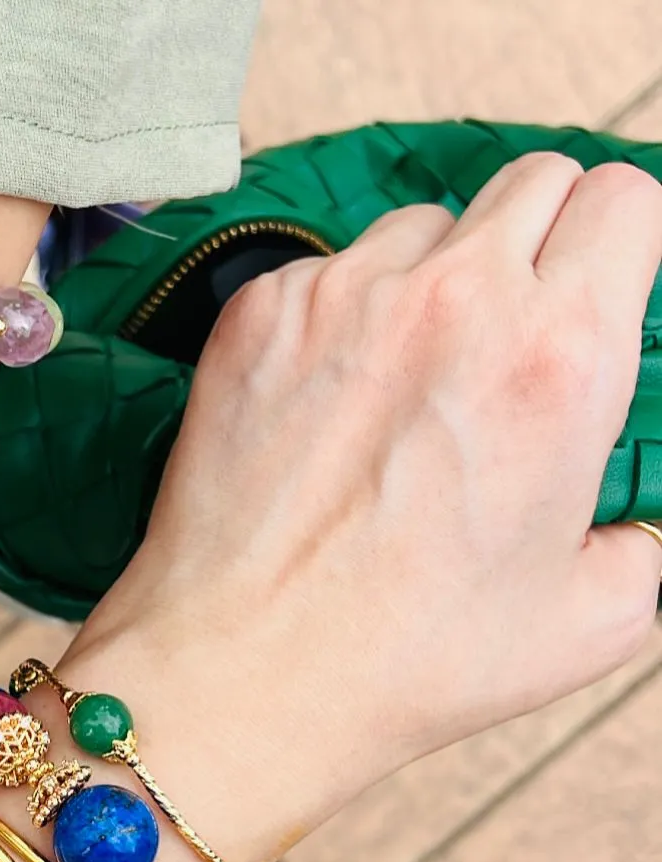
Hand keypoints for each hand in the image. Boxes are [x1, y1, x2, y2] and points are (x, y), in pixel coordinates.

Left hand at [64, 155, 661, 850]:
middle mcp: (452, 300)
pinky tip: (326, 398)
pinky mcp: (255, 317)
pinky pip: (323, 272)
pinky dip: (337, 312)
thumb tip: (626, 514)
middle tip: (509, 326)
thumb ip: (640, 537)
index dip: (618, 242)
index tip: (594, 282)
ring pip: (420, 226)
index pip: (624, 198)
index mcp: (561, 353)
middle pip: (530, 185)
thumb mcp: (591, 619)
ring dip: (432, 276)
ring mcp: (341, 299)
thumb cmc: (407, 659)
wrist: (244, 672)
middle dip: (537, 241)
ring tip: (406, 377)